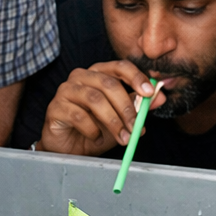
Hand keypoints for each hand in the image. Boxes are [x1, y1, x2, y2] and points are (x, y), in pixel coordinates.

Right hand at [39, 61, 165, 155]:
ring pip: (95, 100)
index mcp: (99, 73)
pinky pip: (78, 116)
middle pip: (108, 83)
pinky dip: (92, 130)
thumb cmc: (95, 129)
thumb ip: (139, 107)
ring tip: (122, 137)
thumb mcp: (122, 119)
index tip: (150, 93)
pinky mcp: (55, 107)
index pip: (119, 66)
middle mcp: (81, 76)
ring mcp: (66, 90)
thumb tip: (160, 97)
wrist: (70, 148)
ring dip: (113, 121)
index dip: (136, 78)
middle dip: (126, 107)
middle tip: (136, 127)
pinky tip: (95, 137)